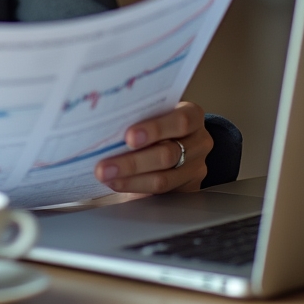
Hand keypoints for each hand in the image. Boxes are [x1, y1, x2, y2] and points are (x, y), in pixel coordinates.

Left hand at [94, 101, 211, 194]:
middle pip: (168, 155)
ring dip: (130, 179)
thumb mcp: (155, 110)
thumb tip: (104, 123)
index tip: (129, 136)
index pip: (180, 121)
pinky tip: (116, 183)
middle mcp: (199, 142)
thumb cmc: (157, 118)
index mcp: (193, 115)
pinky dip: (135, 187)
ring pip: (163, 179)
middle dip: (132, 162)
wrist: (177, 138)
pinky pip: (161, 193)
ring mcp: (196, 168)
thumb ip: (139, 114)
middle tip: (104, 166)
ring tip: (105, 177)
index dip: (155, 129)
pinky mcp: (189, 189)